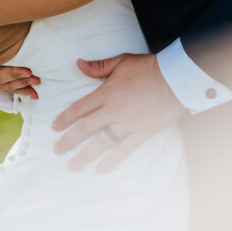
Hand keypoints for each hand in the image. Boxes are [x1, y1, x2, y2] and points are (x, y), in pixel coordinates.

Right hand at [0, 51, 40, 99]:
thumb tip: (15, 31)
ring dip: (23, 88)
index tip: (28, 72)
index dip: (14, 73)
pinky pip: (8, 88)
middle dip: (22, 81)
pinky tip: (31, 93)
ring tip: (36, 88)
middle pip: (4, 83)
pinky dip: (20, 90)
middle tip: (36, 79)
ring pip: (7, 88)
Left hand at [51, 52, 187, 172]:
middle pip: (86, 128)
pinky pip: (124, 150)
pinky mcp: (142, 133)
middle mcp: (114, 111)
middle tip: (56, 151)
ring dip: (85, 155)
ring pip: (101, 143)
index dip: (65, 118)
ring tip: (72, 166)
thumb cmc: (149, 68)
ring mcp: (128, 124)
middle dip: (69, 140)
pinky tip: (101, 169)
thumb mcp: (121, 62)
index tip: (54, 128)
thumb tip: (78, 63)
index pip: (80, 108)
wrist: (177, 79)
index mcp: (106, 93)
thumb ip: (98, 66)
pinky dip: (112, 161)